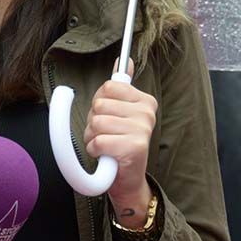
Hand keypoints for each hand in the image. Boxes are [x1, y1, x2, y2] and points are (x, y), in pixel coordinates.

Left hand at [83, 58, 156, 225]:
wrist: (127, 181)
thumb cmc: (119, 144)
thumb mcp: (120, 112)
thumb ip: (121, 86)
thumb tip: (123, 60)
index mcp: (145, 100)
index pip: (108, 86)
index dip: (100, 103)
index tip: (109, 117)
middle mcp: (147, 112)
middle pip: (99, 104)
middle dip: (94, 122)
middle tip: (106, 135)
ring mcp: (143, 129)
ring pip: (97, 122)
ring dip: (93, 138)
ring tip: (106, 146)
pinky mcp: (134, 147)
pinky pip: (98, 141)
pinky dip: (95, 150)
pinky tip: (106, 156)